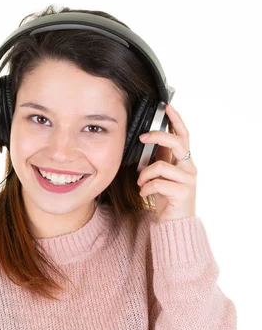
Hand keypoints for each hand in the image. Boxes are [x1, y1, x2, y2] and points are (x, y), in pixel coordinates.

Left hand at [136, 103, 196, 222]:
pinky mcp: (183, 193)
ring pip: (161, 165)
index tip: (167, 106)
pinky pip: (158, 183)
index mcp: (184, 161)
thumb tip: (147, 140)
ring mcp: (188, 180)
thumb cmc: (166, 197)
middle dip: (158, 136)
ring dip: (145, 174)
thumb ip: (159, 158)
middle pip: (177, 142)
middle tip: (142, 137)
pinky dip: (146, 187)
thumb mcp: (161, 174)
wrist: (173, 223)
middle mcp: (189, 168)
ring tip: (141, 182)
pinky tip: (144, 193)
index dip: (176, 120)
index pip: (183, 135)